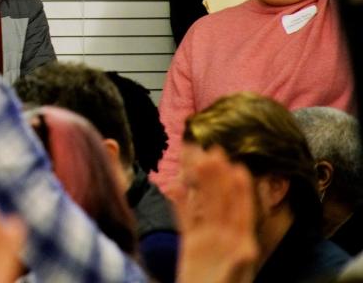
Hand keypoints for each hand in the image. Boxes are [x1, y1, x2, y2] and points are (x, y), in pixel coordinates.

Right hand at [172, 147, 257, 282]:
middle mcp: (225, 237)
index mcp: (240, 243)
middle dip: (218, 176)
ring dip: (200, 183)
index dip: (240, 189)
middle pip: (221, 201)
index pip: (241, 210)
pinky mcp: (190, 246)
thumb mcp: (232, 280)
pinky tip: (174, 187)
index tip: (237, 167)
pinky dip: (179, 203)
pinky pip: (184, 220)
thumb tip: (246, 249)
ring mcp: (207, 240)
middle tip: (213, 151)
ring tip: (195, 159)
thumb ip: (237, 264)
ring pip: (203, 206)